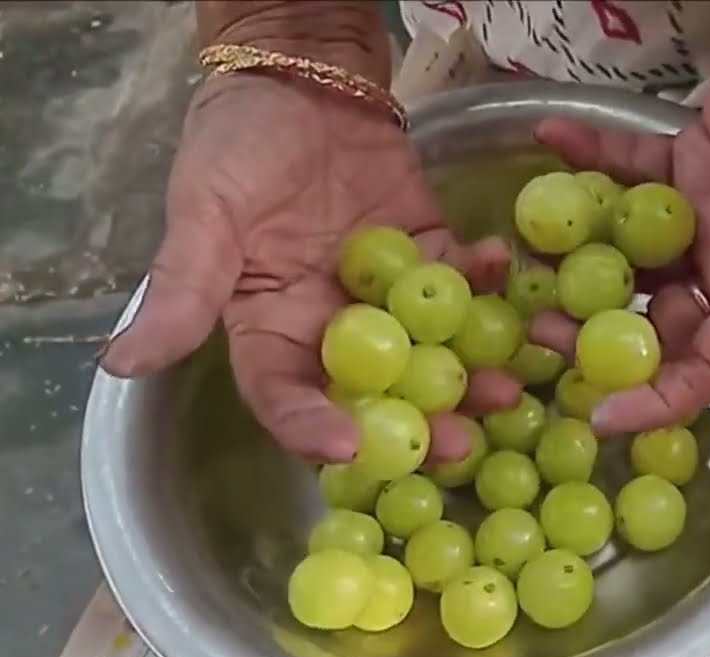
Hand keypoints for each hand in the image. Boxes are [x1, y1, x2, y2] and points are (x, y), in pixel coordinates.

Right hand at [99, 75, 519, 462]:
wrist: (299, 75)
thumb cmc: (237, 143)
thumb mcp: (204, 213)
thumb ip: (181, 289)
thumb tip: (120, 363)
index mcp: (270, 326)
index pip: (284, 394)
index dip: (310, 426)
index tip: (347, 448)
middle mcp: (333, 322)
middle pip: (376, 390)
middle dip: (417, 422)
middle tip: (458, 442)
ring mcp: (389, 292)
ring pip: (431, 347)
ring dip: (470, 369)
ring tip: (508, 388)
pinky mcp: (430, 249)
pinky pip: (461, 277)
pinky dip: (484, 278)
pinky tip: (498, 268)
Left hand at [528, 1, 709, 434]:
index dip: (661, 395)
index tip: (601, 413)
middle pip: (658, 318)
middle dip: (598, 331)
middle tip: (537, 325)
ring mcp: (706, 214)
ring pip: (632, 254)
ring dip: (581, 253)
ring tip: (523, 249)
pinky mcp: (687, 162)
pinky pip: (631, 170)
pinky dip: (595, 159)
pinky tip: (552, 140)